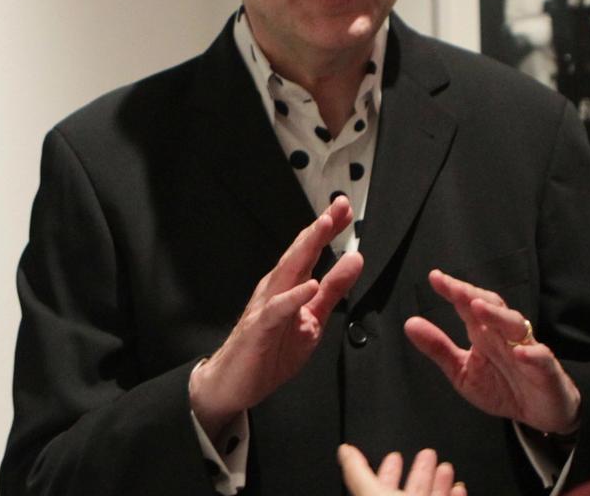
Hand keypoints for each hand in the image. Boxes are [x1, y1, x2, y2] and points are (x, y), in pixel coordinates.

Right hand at [189, 198, 362, 439]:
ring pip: (286, 272)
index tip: (345, 207)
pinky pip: (277, 310)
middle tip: (338, 206)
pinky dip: (293, 296)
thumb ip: (333, 291)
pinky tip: (309, 285)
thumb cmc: (271, 350)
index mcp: (289, 286)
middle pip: (299, 253)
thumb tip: (355, 260)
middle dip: (319, 229)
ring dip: (305, 249)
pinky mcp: (259, 328)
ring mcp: (265, 306)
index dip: (328, 229)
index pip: (310, 252)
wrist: (233, 383)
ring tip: (323, 229)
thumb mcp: (313, 320)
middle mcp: (275, 289)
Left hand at [337, 444, 465, 495]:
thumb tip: (343, 451)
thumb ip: (356, 472)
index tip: (395, 455)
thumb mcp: (370, 492)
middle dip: (420, 471)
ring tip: (446, 466)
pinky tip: (459, 487)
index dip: (387, 470)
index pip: (380, 486)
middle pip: (411, 491)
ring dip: (440, 482)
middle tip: (428, 453)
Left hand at [404, 269, 580, 434]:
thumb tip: (410, 323)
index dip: (454, 290)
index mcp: (483, 333)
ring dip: (498, 316)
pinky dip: (532, 354)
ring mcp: (527, 350)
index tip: (434, 277)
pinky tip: (519, 352)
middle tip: (455, 288)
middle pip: (492, 306)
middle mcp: (505, 336)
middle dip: (473, 295)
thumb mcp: (461, 372)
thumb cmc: (500, 388)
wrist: (537, 415)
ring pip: (515, 325)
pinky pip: (542, 359)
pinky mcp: (547, 372)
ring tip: (478, 308)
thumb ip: (438, 348)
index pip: (468, 305)